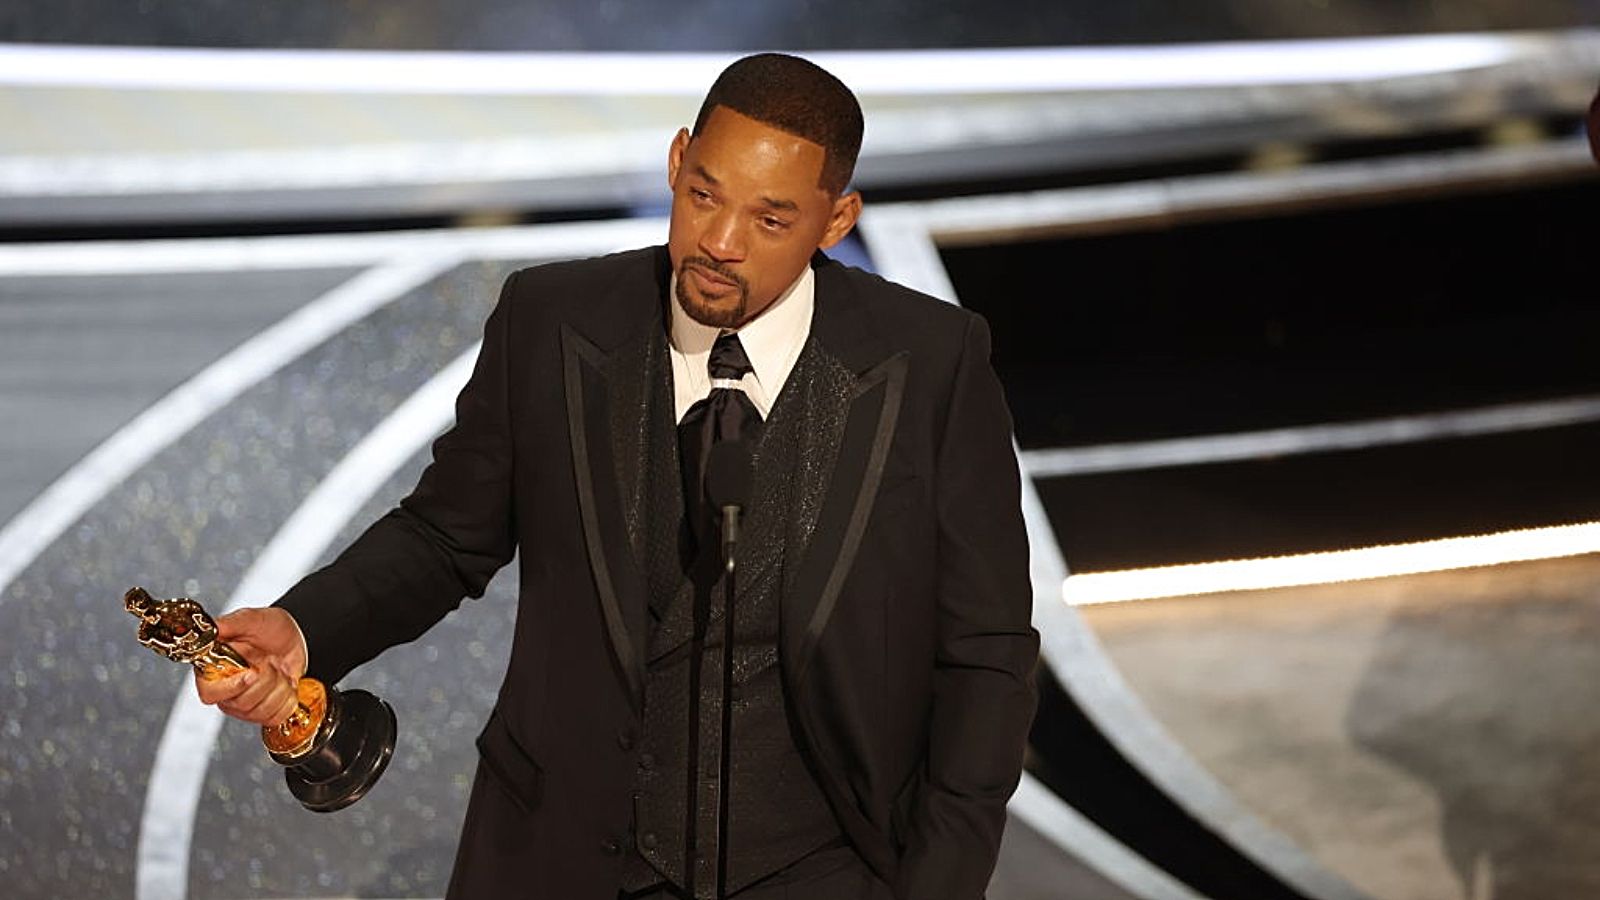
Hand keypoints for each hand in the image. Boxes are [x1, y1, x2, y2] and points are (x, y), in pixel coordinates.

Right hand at [193, 606, 308, 727]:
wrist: (294, 639)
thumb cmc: (268, 629)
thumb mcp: (251, 619)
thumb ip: (229, 623)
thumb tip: (210, 628)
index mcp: (214, 669)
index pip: (210, 694)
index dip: (232, 687)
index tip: (251, 673)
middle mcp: (226, 691)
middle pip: (242, 703)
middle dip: (266, 679)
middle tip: (269, 659)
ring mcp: (244, 705)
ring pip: (261, 711)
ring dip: (280, 686)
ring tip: (277, 668)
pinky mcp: (264, 713)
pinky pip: (278, 717)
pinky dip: (289, 698)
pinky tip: (285, 683)